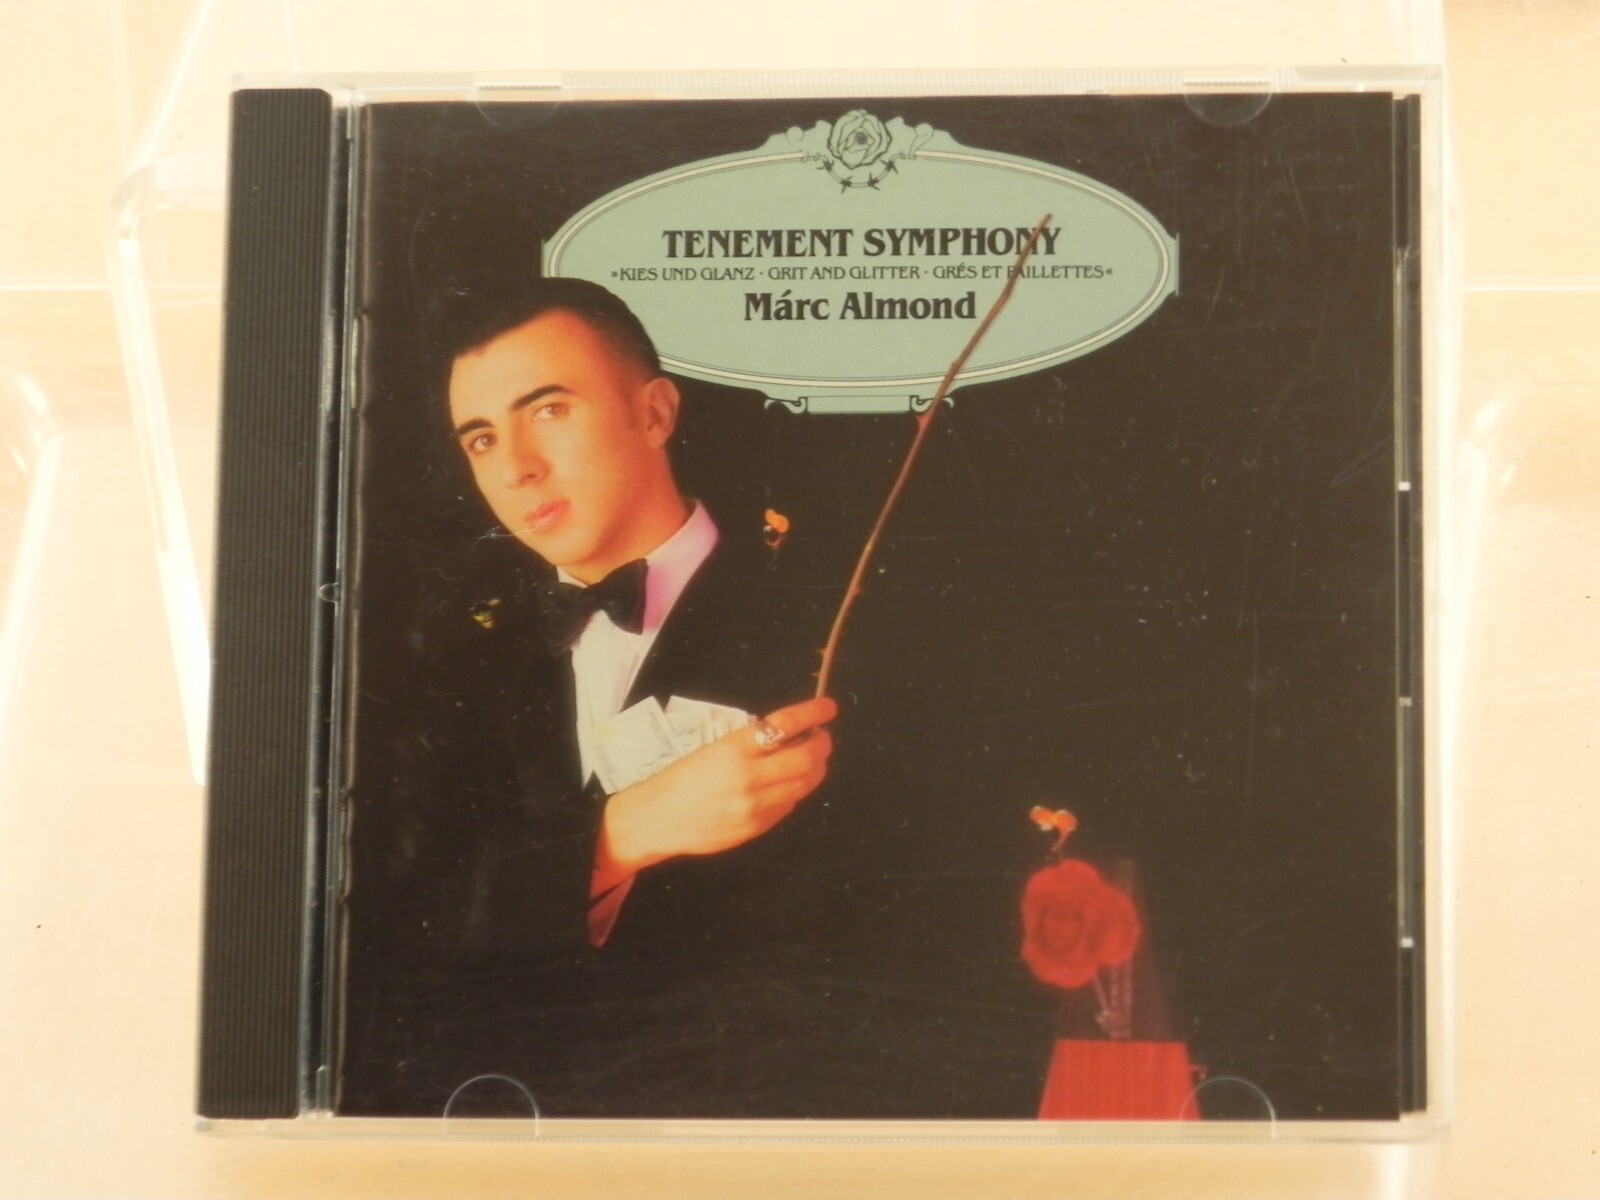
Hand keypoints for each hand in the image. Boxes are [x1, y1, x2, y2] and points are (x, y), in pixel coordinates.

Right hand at [597, 696, 836, 881]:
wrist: (655, 819)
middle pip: (806, 757)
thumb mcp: (710, 748)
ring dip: (814, 768)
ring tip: (811, 760)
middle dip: (822, 744)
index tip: (827, 708)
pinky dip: (795, 791)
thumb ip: (747, 744)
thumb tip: (785, 735)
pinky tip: (787, 784)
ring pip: (803, 784)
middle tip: (822, 738)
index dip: (812, 713)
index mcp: (734, 748)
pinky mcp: (756, 827)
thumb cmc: (679, 778)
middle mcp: (749, 776)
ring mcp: (755, 805)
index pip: (785, 725)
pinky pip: (788, 805)